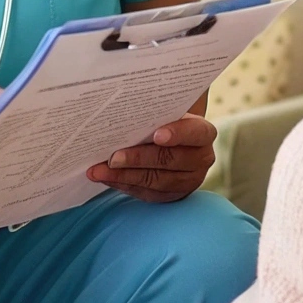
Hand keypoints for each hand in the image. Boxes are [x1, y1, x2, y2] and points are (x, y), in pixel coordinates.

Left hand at [87, 114, 216, 202]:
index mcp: (203, 133)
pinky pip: (147, 193)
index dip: (177, 134)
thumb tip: (123, 107)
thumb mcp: (167, 112)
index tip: (156, 135)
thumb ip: (155, 111)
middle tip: (112, 158)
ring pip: (155, 181)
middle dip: (138, 159)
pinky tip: (107, 178)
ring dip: (124, 175)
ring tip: (99, 171)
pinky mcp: (172, 195)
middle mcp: (201, 159)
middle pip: (169, 160)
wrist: (173, 141)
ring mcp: (188, 181)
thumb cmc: (166, 120)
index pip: (195, 133)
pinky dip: (124, 185)